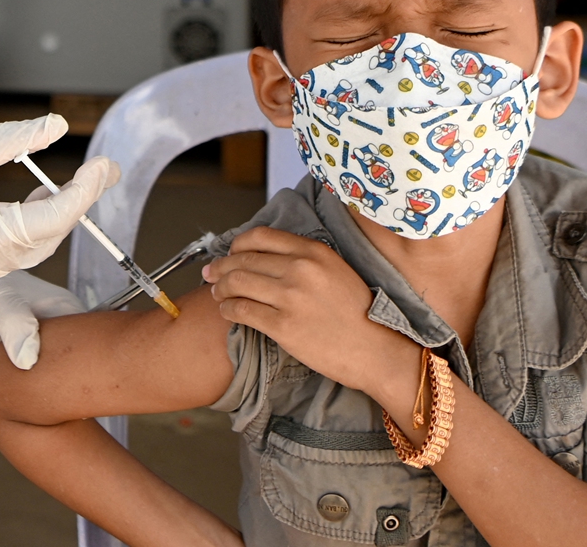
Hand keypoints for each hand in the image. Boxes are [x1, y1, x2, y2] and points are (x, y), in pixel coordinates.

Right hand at [0, 114, 119, 290]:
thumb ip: (18, 137)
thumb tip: (59, 124)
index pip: (53, 217)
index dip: (85, 191)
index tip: (105, 166)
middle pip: (50, 235)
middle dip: (79, 201)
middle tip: (105, 170)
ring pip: (36, 247)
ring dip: (58, 215)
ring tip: (78, 182)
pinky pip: (16, 253)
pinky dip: (34, 229)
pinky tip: (43, 201)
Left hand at [203, 227, 418, 396]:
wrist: (375, 350)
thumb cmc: (357, 313)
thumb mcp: (336, 270)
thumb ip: (305, 259)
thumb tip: (267, 257)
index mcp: (313, 252)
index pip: (259, 237)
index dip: (237, 244)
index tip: (229, 253)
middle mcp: (300, 269)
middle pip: (242, 260)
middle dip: (220, 267)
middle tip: (210, 273)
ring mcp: (290, 298)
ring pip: (236, 283)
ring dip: (219, 288)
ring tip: (216, 294)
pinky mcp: (282, 326)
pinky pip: (241, 311)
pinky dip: (227, 309)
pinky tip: (226, 311)